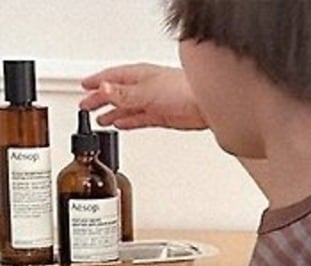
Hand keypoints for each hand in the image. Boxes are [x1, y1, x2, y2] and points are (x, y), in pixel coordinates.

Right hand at [79, 63, 206, 129]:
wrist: (205, 105)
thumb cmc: (182, 90)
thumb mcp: (146, 92)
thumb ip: (124, 94)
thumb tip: (103, 90)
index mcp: (137, 76)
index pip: (110, 78)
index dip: (96, 83)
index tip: (84, 87)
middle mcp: (143, 88)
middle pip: (115, 94)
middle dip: (100, 99)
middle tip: (86, 106)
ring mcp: (152, 102)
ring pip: (125, 108)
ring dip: (112, 112)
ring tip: (100, 119)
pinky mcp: (160, 116)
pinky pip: (138, 119)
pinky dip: (127, 121)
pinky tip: (120, 124)